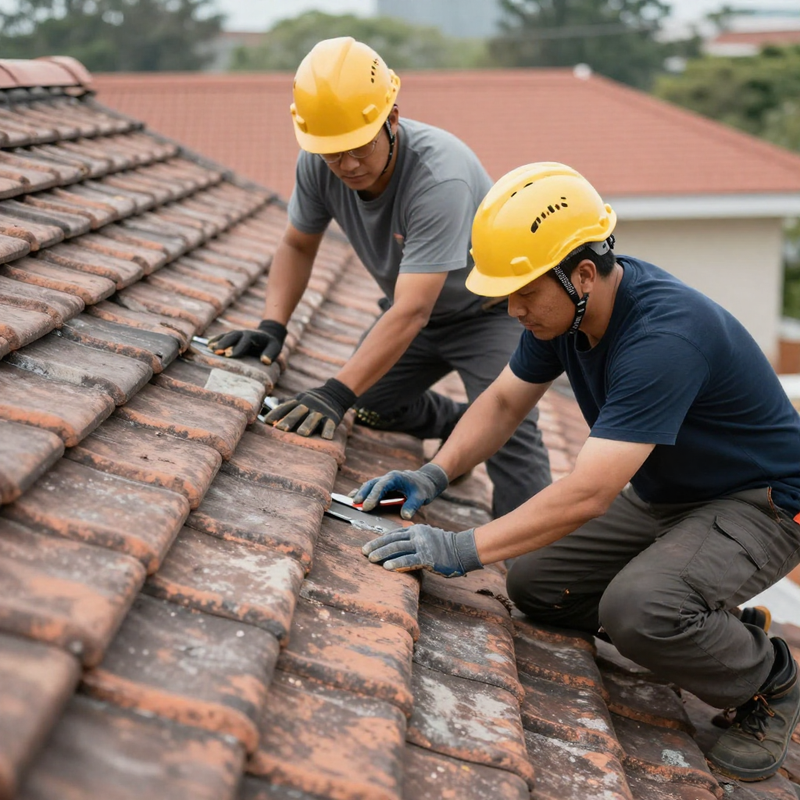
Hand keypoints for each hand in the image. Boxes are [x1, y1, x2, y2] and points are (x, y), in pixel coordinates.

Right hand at [207, 320, 286, 364]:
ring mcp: (237, 333)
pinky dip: (215, 339)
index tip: (228, 355)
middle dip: (224, 343)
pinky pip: (223, 336)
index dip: (236, 348)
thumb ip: (270, 354)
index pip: (244, 341)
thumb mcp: (275, 348)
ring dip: (217, 341)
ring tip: (209, 348)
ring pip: (226, 336)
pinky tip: (207, 344)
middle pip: (232, 337)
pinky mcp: (233, 336)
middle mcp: (243, 333)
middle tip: (216, 351)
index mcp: (253, 336)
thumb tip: (265, 361)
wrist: (268, 334)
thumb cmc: (271, 345)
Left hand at [263, 378, 355, 439]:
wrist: (335, 393)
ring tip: (301, 433)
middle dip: (289, 420)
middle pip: (297, 412)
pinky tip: (326, 437)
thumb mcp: (299, 399)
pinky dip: (328, 430)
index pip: (285, 407)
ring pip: (313, 418)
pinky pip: (330, 424)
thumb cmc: (311, 401)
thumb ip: (285, 404)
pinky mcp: (332, 417)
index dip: (276, 413)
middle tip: (280, 428)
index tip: (267, 421)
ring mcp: (321, 411)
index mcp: (298, 401)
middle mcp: (308, 405)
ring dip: (307, 425)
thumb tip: (267, 408)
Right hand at [353, 463, 447, 519]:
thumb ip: (413, 505)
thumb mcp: (421, 497)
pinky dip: (362, 493)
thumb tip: (405, 516)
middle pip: (372, 484)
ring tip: (350, 502)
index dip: (373, 496)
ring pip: (369, 485)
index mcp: (396, 477)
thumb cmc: (423, 488)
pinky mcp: (382, 486)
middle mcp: (387, 477)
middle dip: (363, 494)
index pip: (382, 486)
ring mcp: (384, 481)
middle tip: (355, 504)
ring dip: (360, 493)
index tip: (367, 507)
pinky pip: (370, 489)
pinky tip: (353, 499)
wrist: (425, 480)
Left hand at [362, 524, 481, 577]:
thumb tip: (396, 546)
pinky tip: (387, 567)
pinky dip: (397, 563)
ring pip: (397, 548)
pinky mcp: (427, 557)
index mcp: (415, 529)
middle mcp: (416, 535)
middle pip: (391, 540)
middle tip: (364, 552)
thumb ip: (412, 539)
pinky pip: (409, 560)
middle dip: (376, 547)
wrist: (462, 549)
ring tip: (371, 559)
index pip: (392, 534)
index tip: (367, 546)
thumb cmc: (443, 546)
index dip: (378, 540)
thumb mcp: (426, 537)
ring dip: (382, 554)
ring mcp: (422, 545)